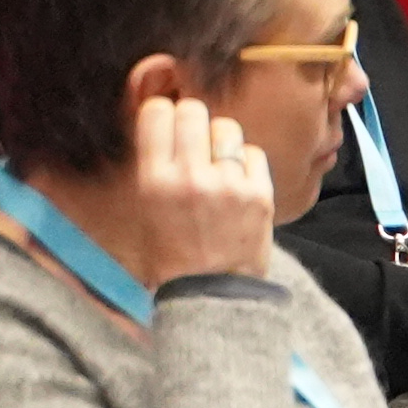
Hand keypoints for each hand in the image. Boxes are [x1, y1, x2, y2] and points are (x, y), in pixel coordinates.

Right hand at [121, 86, 277, 280]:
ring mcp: (228, 185)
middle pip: (193, 110)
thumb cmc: (174, 255)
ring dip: (222, 141)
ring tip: (220, 165)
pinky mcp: (260, 195)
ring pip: (226, 127)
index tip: (168, 127)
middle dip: (193, 122)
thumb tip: (166, 116)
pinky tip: (239, 184)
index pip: (157, 111)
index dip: (164, 115)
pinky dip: (247, 164)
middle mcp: (190, 178)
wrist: (212, 298)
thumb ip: (155, 164)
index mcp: (154, 181)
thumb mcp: (147, 209)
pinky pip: (254, 152)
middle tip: (196, 144)